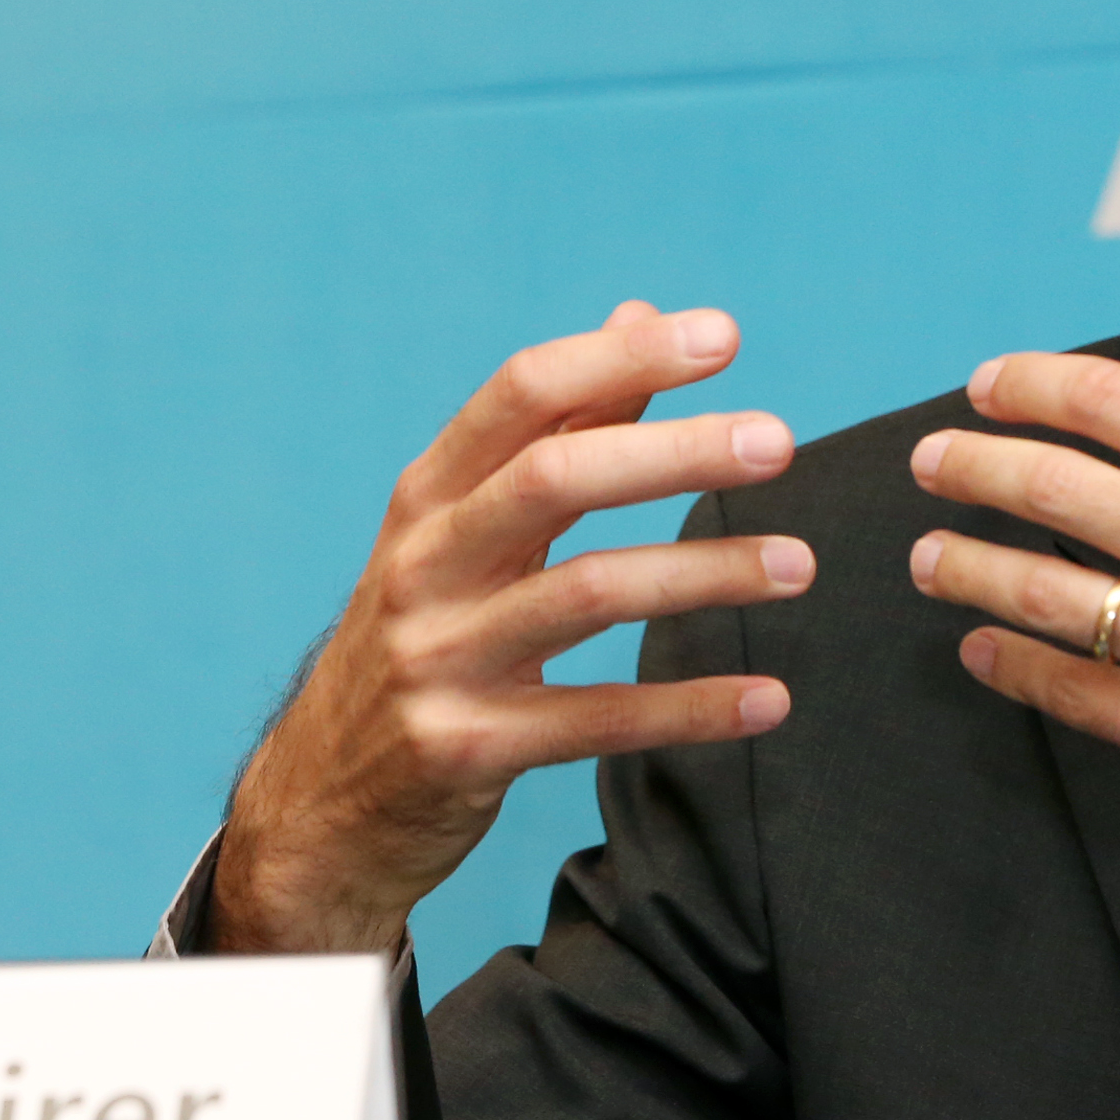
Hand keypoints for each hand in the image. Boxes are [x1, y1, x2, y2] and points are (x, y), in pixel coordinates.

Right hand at [208, 302, 813, 954]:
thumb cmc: (420, 640)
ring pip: (586, 593)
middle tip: (776, 441)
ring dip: (703, 573)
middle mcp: (425, 564)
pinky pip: (597, 721)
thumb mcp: (465, 532)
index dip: (622, 357)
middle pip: (553, 478)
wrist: (322, 804)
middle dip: (673, 452)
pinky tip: (767, 699)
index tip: (721, 335)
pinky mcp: (466, 748)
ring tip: (797, 564)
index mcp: (428, 497)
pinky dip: (689, 707)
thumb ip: (559, 429)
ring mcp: (439, 657)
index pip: (523, 394)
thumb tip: (637, 315)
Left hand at [905, 211, 1119, 858]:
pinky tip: (983, 648)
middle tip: (930, 459)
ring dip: (971, 570)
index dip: (1035, 386)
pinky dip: (1016, 668)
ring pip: (1054, 597)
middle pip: (1064, 492)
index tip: (988, 384)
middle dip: (975, 468)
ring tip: (929, 556)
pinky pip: (1081, 697)